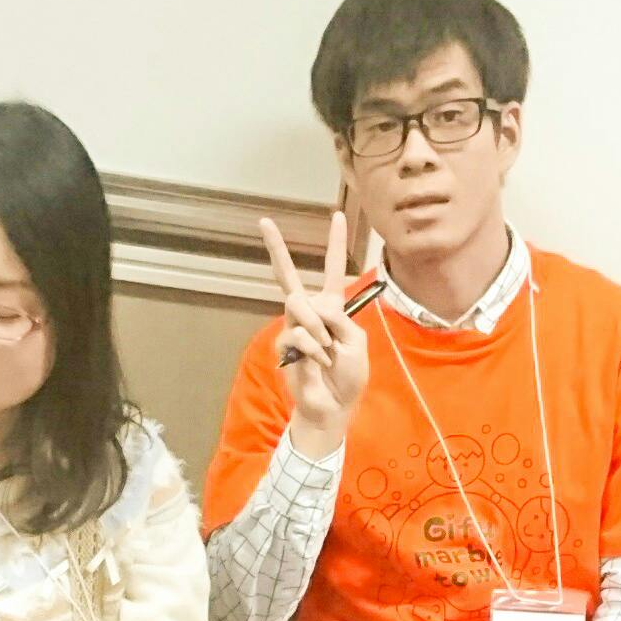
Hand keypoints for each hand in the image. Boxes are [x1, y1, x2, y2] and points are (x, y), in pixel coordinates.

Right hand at [260, 213, 369, 459]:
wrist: (333, 406)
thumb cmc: (348, 376)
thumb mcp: (357, 341)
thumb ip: (340, 318)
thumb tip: (314, 308)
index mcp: (332, 308)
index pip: (333, 271)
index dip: (334, 243)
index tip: (335, 214)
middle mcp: (310, 313)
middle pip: (288, 277)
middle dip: (276, 248)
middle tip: (264, 222)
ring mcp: (293, 327)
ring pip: (300, 305)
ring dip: (319, 328)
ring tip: (328, 351)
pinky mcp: (283, 344)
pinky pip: (299, 333)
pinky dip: (315, 349)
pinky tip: (319, 363)